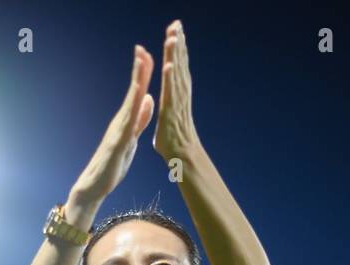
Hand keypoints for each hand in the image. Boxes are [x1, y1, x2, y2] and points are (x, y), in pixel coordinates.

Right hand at [73, 45, 154, 202]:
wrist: (94, 186)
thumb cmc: (112, 165)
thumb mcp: (132, 138)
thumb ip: (140, 119)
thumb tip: (149, 99)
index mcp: (126, 121)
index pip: (136, 94)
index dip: (142, 75)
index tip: (147, 54)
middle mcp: (120, 122)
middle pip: (132, 93)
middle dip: (138, 71)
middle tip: (142, 48)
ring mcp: (118, 132)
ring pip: (129, 104)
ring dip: (136, 85)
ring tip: (140, 67)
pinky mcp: (118, 145)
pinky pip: (128, 126)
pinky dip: (135, 112)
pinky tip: (140, 102)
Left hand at [152, 20, 199, 158]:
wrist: (182, 156)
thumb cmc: (174, 141)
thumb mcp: (167, 117)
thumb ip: (168, 106)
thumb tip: (167, 103)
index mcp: (177, 93)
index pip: (177, 66)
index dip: (177, 49)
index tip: (176, 31)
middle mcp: (180, 94)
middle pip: (179, 63)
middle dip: (178, 43)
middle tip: (177, 23)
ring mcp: (177, 102)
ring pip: (176, 73)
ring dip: (175, 55)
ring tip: (173, 35)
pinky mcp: (171, 112)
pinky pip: (171, 92)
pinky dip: (170, 79)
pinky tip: (169, 65)